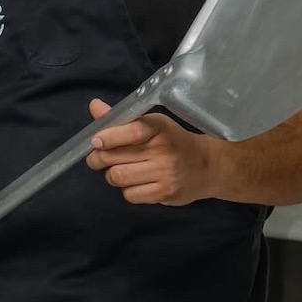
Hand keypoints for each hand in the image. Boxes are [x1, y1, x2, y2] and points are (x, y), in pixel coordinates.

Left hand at [84, 98, 218, 205]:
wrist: (207, 166)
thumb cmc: (172, 142)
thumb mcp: (152, 125)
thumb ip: (121, 120)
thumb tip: (94, 106)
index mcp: (158, 127)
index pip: (130, 132)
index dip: (108, 137)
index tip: (95, 142)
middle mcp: (162, 150)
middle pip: (114, 158)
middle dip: (98, 159)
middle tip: (97, 158)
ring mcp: (165, 173)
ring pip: (119, 177)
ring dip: (112, 175)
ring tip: (119, 169)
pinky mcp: (166, 193)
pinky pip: (130, 195)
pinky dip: (127, 190)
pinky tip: (136, 182)